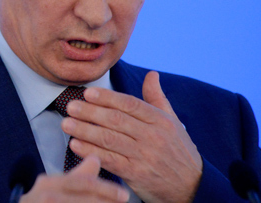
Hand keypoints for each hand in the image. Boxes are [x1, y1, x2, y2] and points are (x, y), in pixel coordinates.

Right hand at [21, 155, 128, 202]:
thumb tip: (95, 158)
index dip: (105, 188)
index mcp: (49, 183)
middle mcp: (45, 195)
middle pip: (82, 198)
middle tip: (123, 201)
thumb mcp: (57, 186)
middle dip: (104, 200)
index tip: (124, 195)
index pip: (82, 183)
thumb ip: (78, 175)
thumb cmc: (41, 202)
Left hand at [61, 71, 202, 202]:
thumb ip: (157, 98)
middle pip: (116, 120)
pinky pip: (110, 160)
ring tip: (67, 124)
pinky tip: (76, 145)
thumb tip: (152, 74)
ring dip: (85, 130)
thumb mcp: (173, 122)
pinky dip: (91, 152)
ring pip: (110, 139)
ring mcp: (144, 156)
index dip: (107, 98)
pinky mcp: (137, 174)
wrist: (193, 187)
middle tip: (70, 107)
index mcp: (160, 120)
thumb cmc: (178, 151)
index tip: (88, 93)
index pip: (130, 104)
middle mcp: (153, 136)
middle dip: (90, 112)